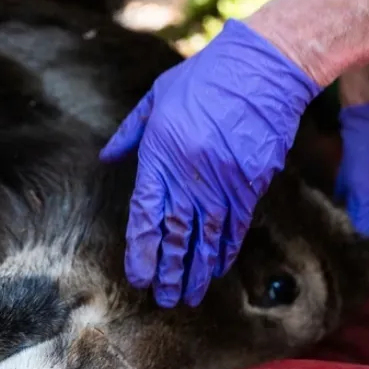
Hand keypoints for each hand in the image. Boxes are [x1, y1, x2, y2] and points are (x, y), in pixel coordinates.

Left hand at [100, 20, 320, 307]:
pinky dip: (225, 249)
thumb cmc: (204, 78)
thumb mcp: (157, 98)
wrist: (260, 70)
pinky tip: (217, 267)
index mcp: (161, 152)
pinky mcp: (252, 182)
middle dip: (169, 270)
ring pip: (206, 237)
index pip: (146, 214)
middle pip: (176, 233)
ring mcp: (223, 180)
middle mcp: (190, 173)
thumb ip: (130, 132)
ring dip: (196, 270)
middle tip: (164, 299)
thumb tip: (108, 157)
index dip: (142, 250)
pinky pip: (236, 225)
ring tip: (188, 296)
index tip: (139, 276)